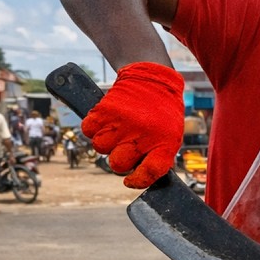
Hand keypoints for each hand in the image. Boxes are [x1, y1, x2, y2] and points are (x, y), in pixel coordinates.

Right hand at [81, 62, 184, 188]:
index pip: (149, 173)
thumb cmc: (161, 113)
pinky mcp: (105, 111)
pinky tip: (106, 121)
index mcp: (164, 144)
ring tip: (118, 129)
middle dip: (118, 157)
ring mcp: (122, 123)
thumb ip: (158, 158)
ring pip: (100, 148)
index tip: (130, 181)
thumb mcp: (171, 136)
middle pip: (117, 164)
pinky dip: (93, 128)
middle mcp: (142, 136)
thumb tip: (142, 177)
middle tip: (125, 145)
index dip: (137, 181)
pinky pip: (88, 131)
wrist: (152, 78)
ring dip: (106, 141)